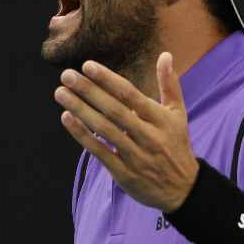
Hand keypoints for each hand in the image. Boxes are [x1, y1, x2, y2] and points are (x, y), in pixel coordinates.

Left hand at [54, 52, 198, 212]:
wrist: (183, 189)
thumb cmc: (176, 145)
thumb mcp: (178, 114)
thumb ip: (169, 84)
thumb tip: (165, 54)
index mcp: (160, 119)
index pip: (130, 94)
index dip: (108, 79)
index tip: (87, 65)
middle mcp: (148, 136)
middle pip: (114, 110)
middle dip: (88, 91)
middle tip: (66, 75)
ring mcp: (135, 155)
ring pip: (103, 130)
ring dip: (80, 110)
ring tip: (60, 93)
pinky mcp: (124, 173)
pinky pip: (99, 152)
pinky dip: (82, 135)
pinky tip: (67, 118)